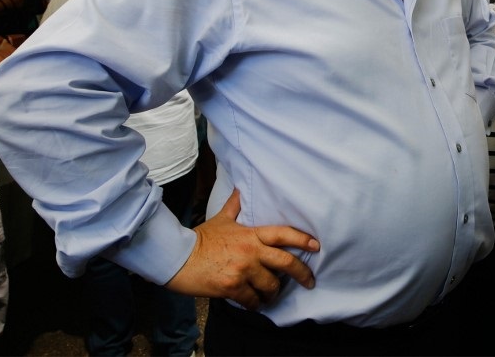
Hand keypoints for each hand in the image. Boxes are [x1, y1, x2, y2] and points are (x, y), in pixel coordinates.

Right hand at [166, 189, 319, 308]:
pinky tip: (254, 303)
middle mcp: (251, 251)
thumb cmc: (201, 238)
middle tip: (310, 282)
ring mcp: (243, 270)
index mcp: (251, 234)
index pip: (283, 234)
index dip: (302, 239)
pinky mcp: (232, 287)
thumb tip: (240, 189)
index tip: (316, 246)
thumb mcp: (221, 219)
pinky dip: (255, 304)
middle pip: (285, 262)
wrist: (178, 258)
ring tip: (271, 294)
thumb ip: (234, 206)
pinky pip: (252, 300)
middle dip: (302, 274)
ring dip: (273, 293)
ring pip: (270, 285)